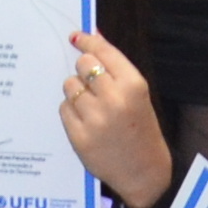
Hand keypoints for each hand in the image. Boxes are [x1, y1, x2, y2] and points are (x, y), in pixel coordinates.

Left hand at [59, 29, 168, 206]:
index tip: (76, 37)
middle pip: (82, 65)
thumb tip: (93, 35)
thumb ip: (116, 67)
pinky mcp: (79, 136)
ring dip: (76, 92)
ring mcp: (95, 119)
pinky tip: (85, 121)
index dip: (87, 42)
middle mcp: (114, 99)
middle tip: (91, 83)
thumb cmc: (140, 127)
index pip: (103, 52)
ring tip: (91, 106)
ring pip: (70, 86)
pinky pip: (63, 108)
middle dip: (84, 70)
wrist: (144, 171)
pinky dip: (71, 112)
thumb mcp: (137, 94)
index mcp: (133, 85)